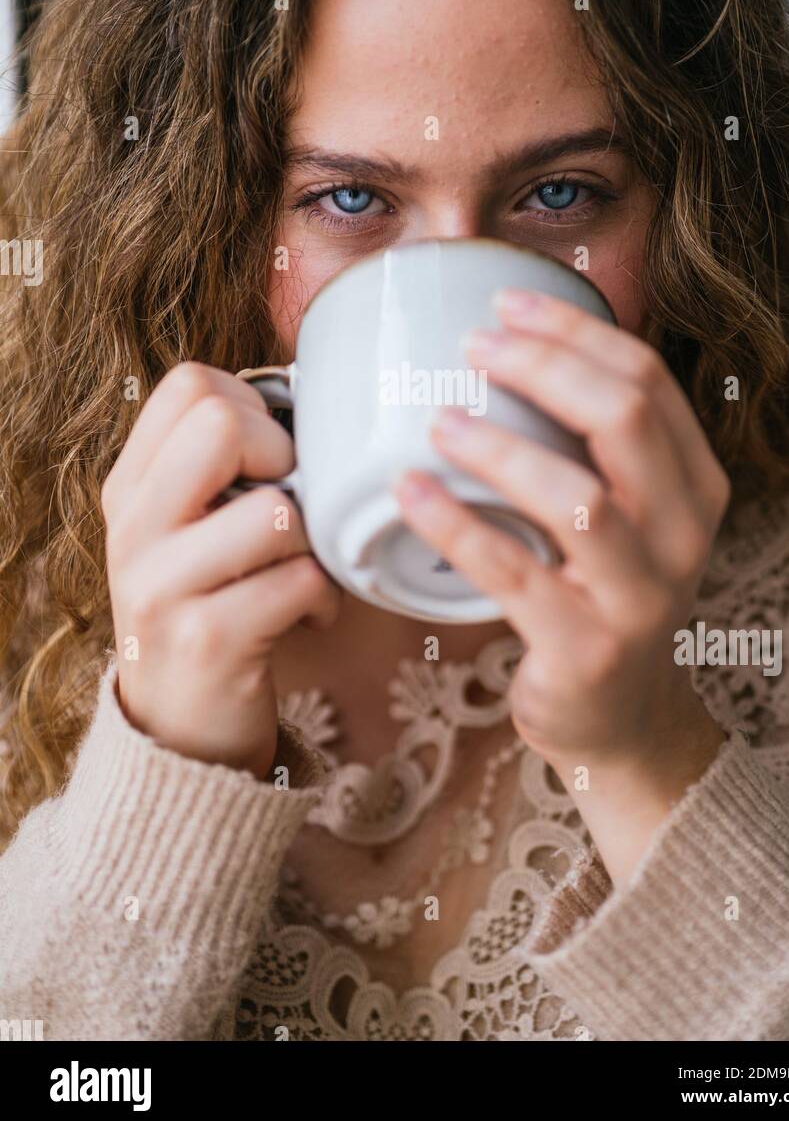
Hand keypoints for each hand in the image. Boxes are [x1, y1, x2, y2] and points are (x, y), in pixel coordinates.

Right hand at [102, 362, 340, 778]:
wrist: (177, 734)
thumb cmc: (208, 610)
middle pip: (222, 424)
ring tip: (304, 568)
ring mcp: (163, 585)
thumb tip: (302, 401)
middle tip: (290, 502)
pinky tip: (310, 614)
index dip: (253, 406)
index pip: (189, 386)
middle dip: (285, 454)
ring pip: (276, 510)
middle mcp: (135, 528)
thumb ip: (218, 470)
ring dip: (315, 538)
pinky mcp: (208, 639)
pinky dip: (326, 597)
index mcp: (131, 488)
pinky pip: (301, 580)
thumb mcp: (186, 533)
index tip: (270, 458)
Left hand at [393, 287, 729, 885]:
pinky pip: (514, 574)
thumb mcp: (627, 515)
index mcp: (696, 484)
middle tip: (471, 347)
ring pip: (577, 499)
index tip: (504, 304)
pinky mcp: (587, 647)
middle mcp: (683, 534)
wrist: (618, 718)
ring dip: (500, 448)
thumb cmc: (600, 592)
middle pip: (624, 418)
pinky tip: (409, 490)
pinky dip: (456, 525)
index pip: (647, 379)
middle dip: (543, 366)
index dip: (574, 331)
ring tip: (439, 420)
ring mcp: (640, 596)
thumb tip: (503, 346)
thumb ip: (592, 446)